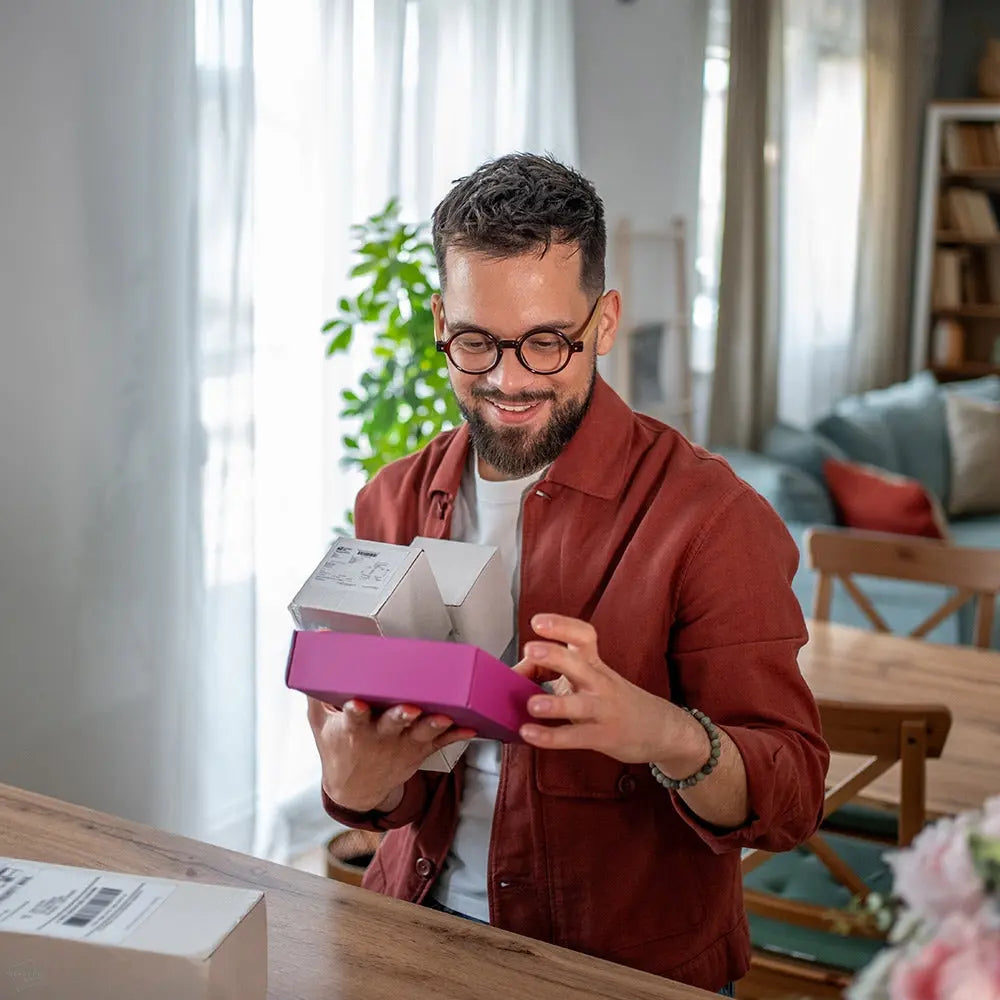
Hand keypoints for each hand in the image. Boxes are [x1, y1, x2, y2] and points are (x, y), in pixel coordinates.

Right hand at [307, 698, 475, 812]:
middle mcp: (379, 739)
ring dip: (434, 726)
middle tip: (410, 709)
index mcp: (352, 729)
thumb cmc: (337, 747)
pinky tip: (470, 728)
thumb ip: (319, 683)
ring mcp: (401, 746)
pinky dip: (456, 736)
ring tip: (446, 717)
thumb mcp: (319, 719)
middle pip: (392, 725)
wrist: (355, 789)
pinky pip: (440, 743)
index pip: (352, 718)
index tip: (356, 704)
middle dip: (401, 717)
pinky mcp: (419, 751)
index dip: (355, 711)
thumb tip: (320, 636)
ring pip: (420, 734)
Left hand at [513, 614, 707, 770]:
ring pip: (579, 704)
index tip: (538, 621)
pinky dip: (552, 737)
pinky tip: (531, 734)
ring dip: (555, 703)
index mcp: (595, 663)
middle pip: (578, 663)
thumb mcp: (591, 679)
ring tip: (531, 704)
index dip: (562, 626)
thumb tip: (515, 672)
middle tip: (531, 650)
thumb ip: (553, 671)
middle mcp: (599, 682)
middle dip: (554, 655)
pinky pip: (576, 737)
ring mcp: (603, 710)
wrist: (662, 728)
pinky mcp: (604, 737)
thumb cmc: (617, 699)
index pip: (583, 636)